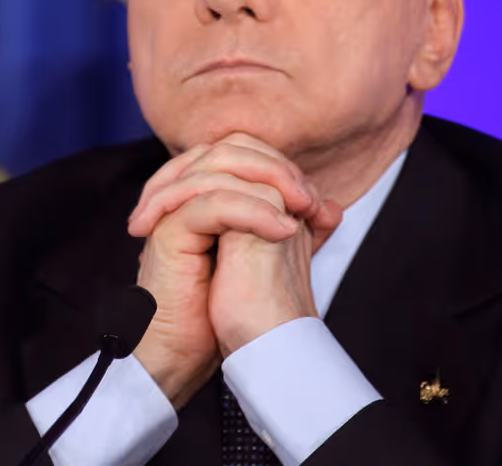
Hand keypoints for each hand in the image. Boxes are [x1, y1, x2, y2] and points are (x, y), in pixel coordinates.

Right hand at [127, 135, 341, 403]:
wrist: (186, 354)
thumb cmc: (220, 312)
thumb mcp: (269, 255)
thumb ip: (291, 223)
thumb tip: (332, 206)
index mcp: (202, 192)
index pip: (243, 150)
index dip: (282, 167)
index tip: (318, 204)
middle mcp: (184, 192)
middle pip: (231, 147)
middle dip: (278, 167)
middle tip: (311, 199)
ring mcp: (173, 207)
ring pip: (223, 165)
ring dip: (272, 181)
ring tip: (305, 210)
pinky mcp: (169, 229)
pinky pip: (214, 203)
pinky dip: (254, 211)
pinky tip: (284, 230)